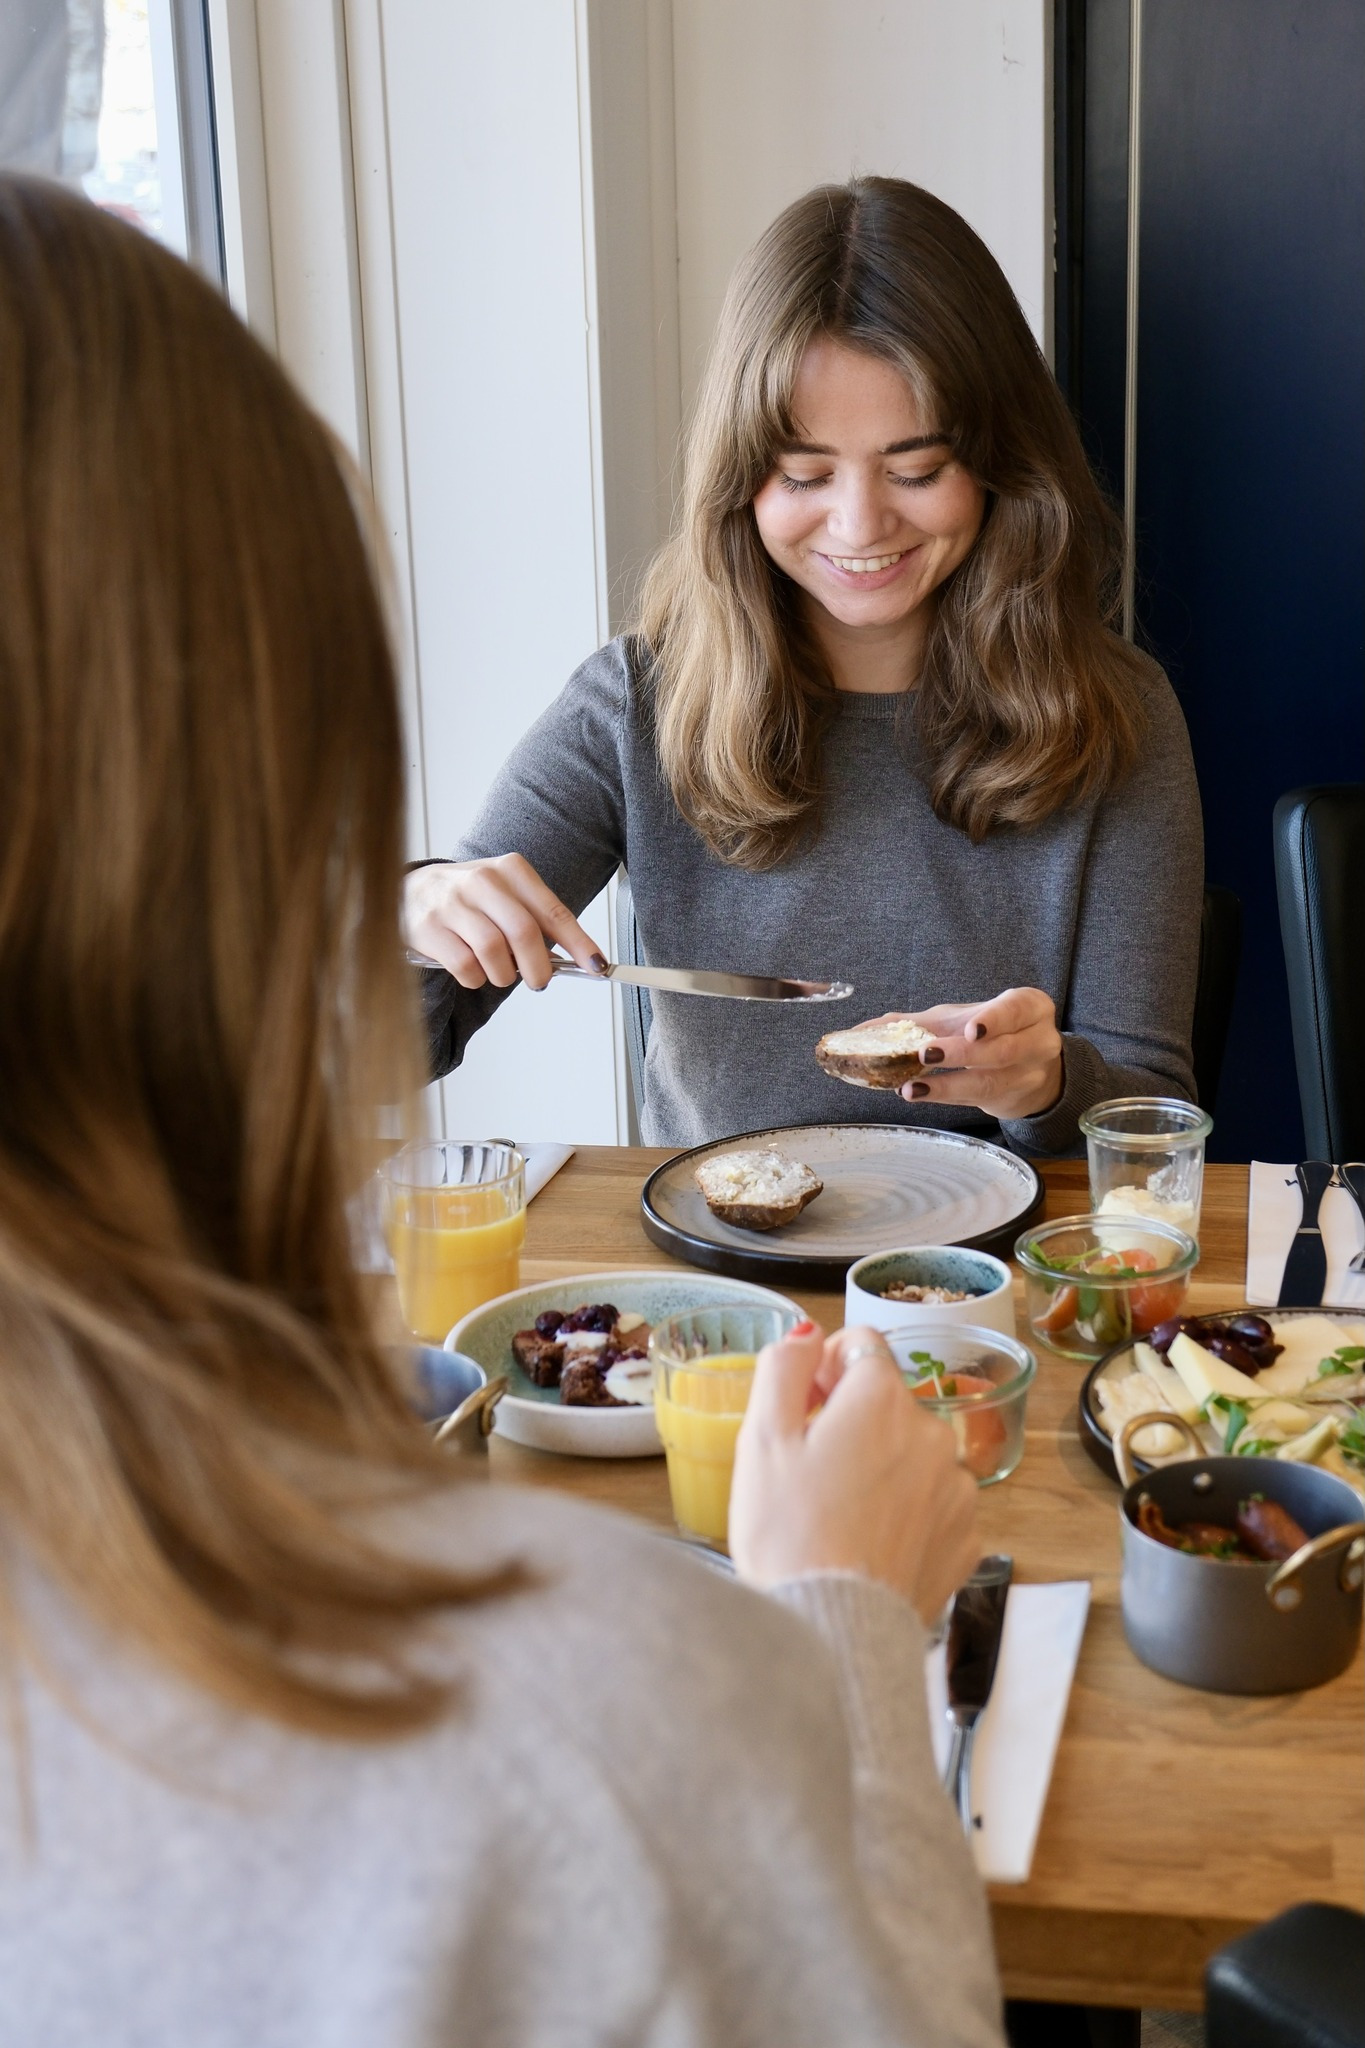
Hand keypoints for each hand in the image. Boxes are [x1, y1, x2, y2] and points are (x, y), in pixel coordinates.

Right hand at [402, 853, 604, 990]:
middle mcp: (482, 881)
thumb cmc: (467, 899)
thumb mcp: (505, 896)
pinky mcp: (429, 927)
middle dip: (539, 969)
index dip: (579, 943)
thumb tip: (571, 959)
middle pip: (525, 934)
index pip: (553, 912)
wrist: (408, 891)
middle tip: (538, 981)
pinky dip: (476, 979)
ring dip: (503, 975)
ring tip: (498, 972)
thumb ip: (534, 921)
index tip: (597, 966)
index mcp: (510, 870)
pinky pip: (466, 967)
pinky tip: (472, 971)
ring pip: (495, 953)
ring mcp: (453, 902)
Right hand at [729, 1324, 979, 1625]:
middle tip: (810, 1469)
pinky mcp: (967, 1538)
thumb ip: (783, 1368)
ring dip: (883, 1466)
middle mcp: (932, 1432)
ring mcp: (957, 1488)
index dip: (823, 1368)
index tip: (802, 1405)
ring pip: (913, 1453)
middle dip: (852, 1420)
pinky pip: (934, 1504)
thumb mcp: (761, 1438)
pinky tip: (870, 1542)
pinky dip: (907, 1513)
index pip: (861, 1344)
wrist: (832, 1632)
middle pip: (888, 1402)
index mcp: (881, 1398)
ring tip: (839, 1514)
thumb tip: (807, 1333)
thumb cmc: (788, 1534)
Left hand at [882, 986, 1063, 1120]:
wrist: (1027, 1067)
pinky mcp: (1013, 1099)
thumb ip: (921, 1022)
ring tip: (912, 1086)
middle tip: (925, 1054)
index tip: (971, 1030)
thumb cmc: (991, 1032)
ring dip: (947, 1085)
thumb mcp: (964, 1019)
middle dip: (961, 1054)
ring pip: (988, 1081)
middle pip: (1000, 1050)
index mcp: (1030, 1007)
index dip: (995, 1020)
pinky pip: (977, 1099)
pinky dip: (945, 1095)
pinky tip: (920, 1093)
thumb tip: (865, 1029)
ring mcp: (1029, 1075)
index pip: (1016, 1010)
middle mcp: (1038, 1040)